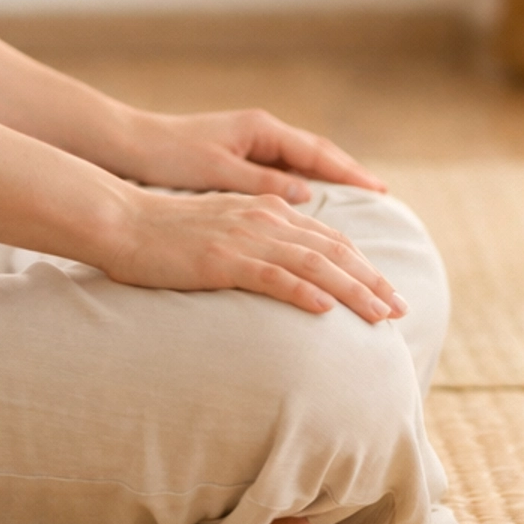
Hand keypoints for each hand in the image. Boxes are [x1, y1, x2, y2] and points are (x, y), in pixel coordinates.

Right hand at [106, 186, 405, 321]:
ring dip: (352, 290)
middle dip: (371, 280)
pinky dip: (304, 292)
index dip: (362, 264)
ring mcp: (243, 237)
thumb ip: (256, 239)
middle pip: (331, 250)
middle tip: (402, 309)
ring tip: (380, 315)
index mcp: (265, 208)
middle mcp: (263, 217)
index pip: (327, 238)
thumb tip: (285, 269)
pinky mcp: (222, 258)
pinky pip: (273, 276)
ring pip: (312, 264)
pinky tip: (326, 311)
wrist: (121, 221)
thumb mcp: (222, 228)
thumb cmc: (165, 233)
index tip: (388, 290)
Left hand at [118, 107, 386, 206]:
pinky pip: (283, 173)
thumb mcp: (218, 170)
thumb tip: (309, 194)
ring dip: (331, 180)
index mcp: (260, 130)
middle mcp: (260, 133)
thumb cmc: (169, 156)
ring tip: (361, 201)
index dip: (350, 172)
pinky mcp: (238, 159)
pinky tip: (317, 205)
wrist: (130, 145)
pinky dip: (305, 186)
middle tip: (384, 196)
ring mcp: (250, 145)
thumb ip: (263, 182)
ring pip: (302, 163)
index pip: (317, 152)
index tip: (381, 189)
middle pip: (317, 155)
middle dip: (350, 175)